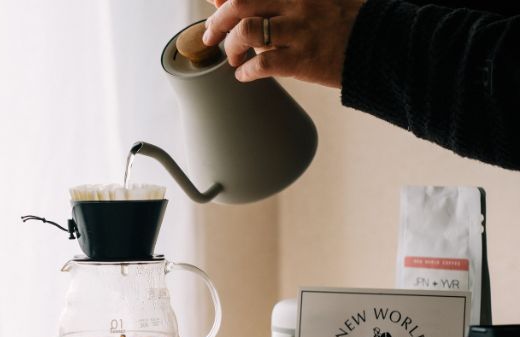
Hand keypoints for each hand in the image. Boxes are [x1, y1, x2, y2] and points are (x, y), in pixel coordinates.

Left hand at [203, 0, 363, 87]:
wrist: (380, 45)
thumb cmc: (342, 21)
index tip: (214, 4)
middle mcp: (296, 3)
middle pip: (239, 5)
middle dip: (217, 22)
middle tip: (211, 36)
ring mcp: (299, 31)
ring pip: (246, 32)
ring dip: (232, 47)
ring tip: (234, 58)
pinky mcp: (302, 59)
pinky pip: (262, 64)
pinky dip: (246, 71)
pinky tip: (245, 75)